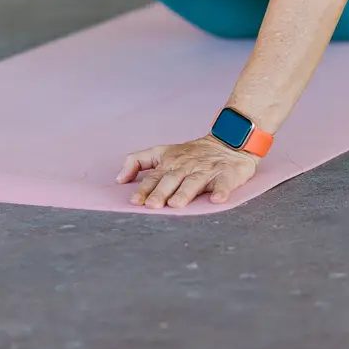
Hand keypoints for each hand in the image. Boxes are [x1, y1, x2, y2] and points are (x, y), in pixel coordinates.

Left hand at [116, 137, 260, 208]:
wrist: (229, 143)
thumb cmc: (192, 153)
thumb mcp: (162, 152)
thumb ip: (138, 161)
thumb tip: (119, 179)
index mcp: (170, 162)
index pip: (154, 177)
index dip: (144, 188)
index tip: (135, 201)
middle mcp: (187, 166)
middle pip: (172, 180)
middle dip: (161, 192)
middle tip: (152, 205)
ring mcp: (207, 170)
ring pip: (194, 182)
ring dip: (185, 193)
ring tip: (176, 204)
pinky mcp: (227, 174)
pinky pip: (224, 184)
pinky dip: (221, 191)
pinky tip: (217, 199)